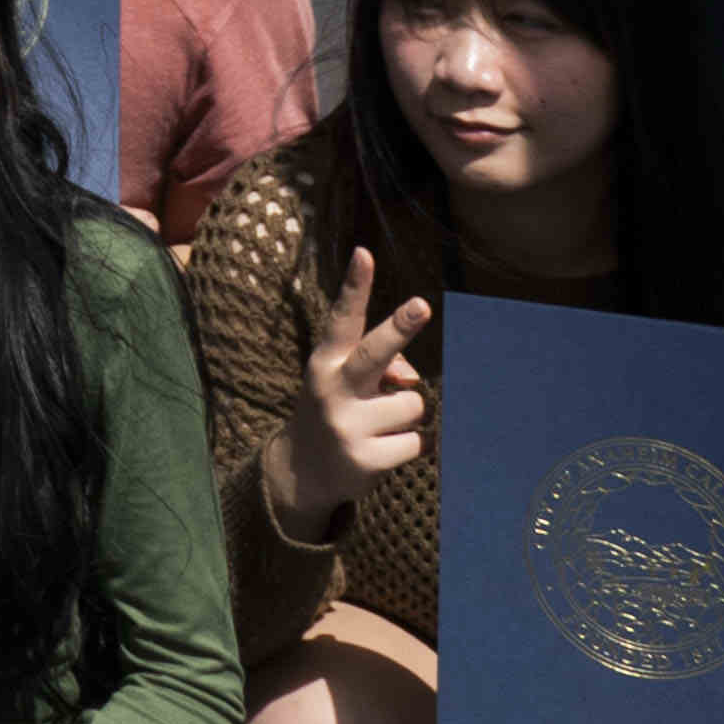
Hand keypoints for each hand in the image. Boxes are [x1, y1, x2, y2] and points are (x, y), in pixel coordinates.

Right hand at [272, 243, 431, 550]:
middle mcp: (332, 388)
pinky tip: (379, 449)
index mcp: (326, 361)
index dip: (356, 285)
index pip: (342, 317)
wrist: (301, 470)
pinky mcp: (364, 459)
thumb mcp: (346, 381)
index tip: (365, 253)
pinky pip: (416, 442)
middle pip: (375, 354)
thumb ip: (381, 368)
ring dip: (406, 415)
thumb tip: (412, 381)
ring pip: (413, 405)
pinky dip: (407, 446)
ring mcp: (346, 425)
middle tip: (422, 304)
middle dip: (400, 328)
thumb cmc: (337, 408)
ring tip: (378, 425)